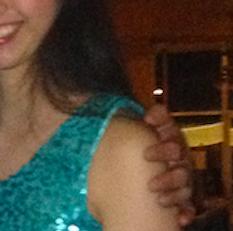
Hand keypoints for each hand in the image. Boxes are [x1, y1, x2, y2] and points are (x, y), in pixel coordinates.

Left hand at [143, 104, 194, 225]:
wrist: (145, 152)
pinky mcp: (183, 195)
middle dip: (167, 176)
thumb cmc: (146, 137)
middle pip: (181, 169)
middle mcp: (181, 160)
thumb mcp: (149, 124)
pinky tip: (180, 218)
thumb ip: (154, 116)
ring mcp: (183, 178)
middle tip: (150, 184)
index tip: (145, 154)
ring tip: (157, 198)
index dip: (162, 150)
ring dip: (173, 194)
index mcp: (173, 142)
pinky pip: (189, 206)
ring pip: (185, 188)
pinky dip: (186, 212)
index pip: (174, 145)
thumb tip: (149, 117)